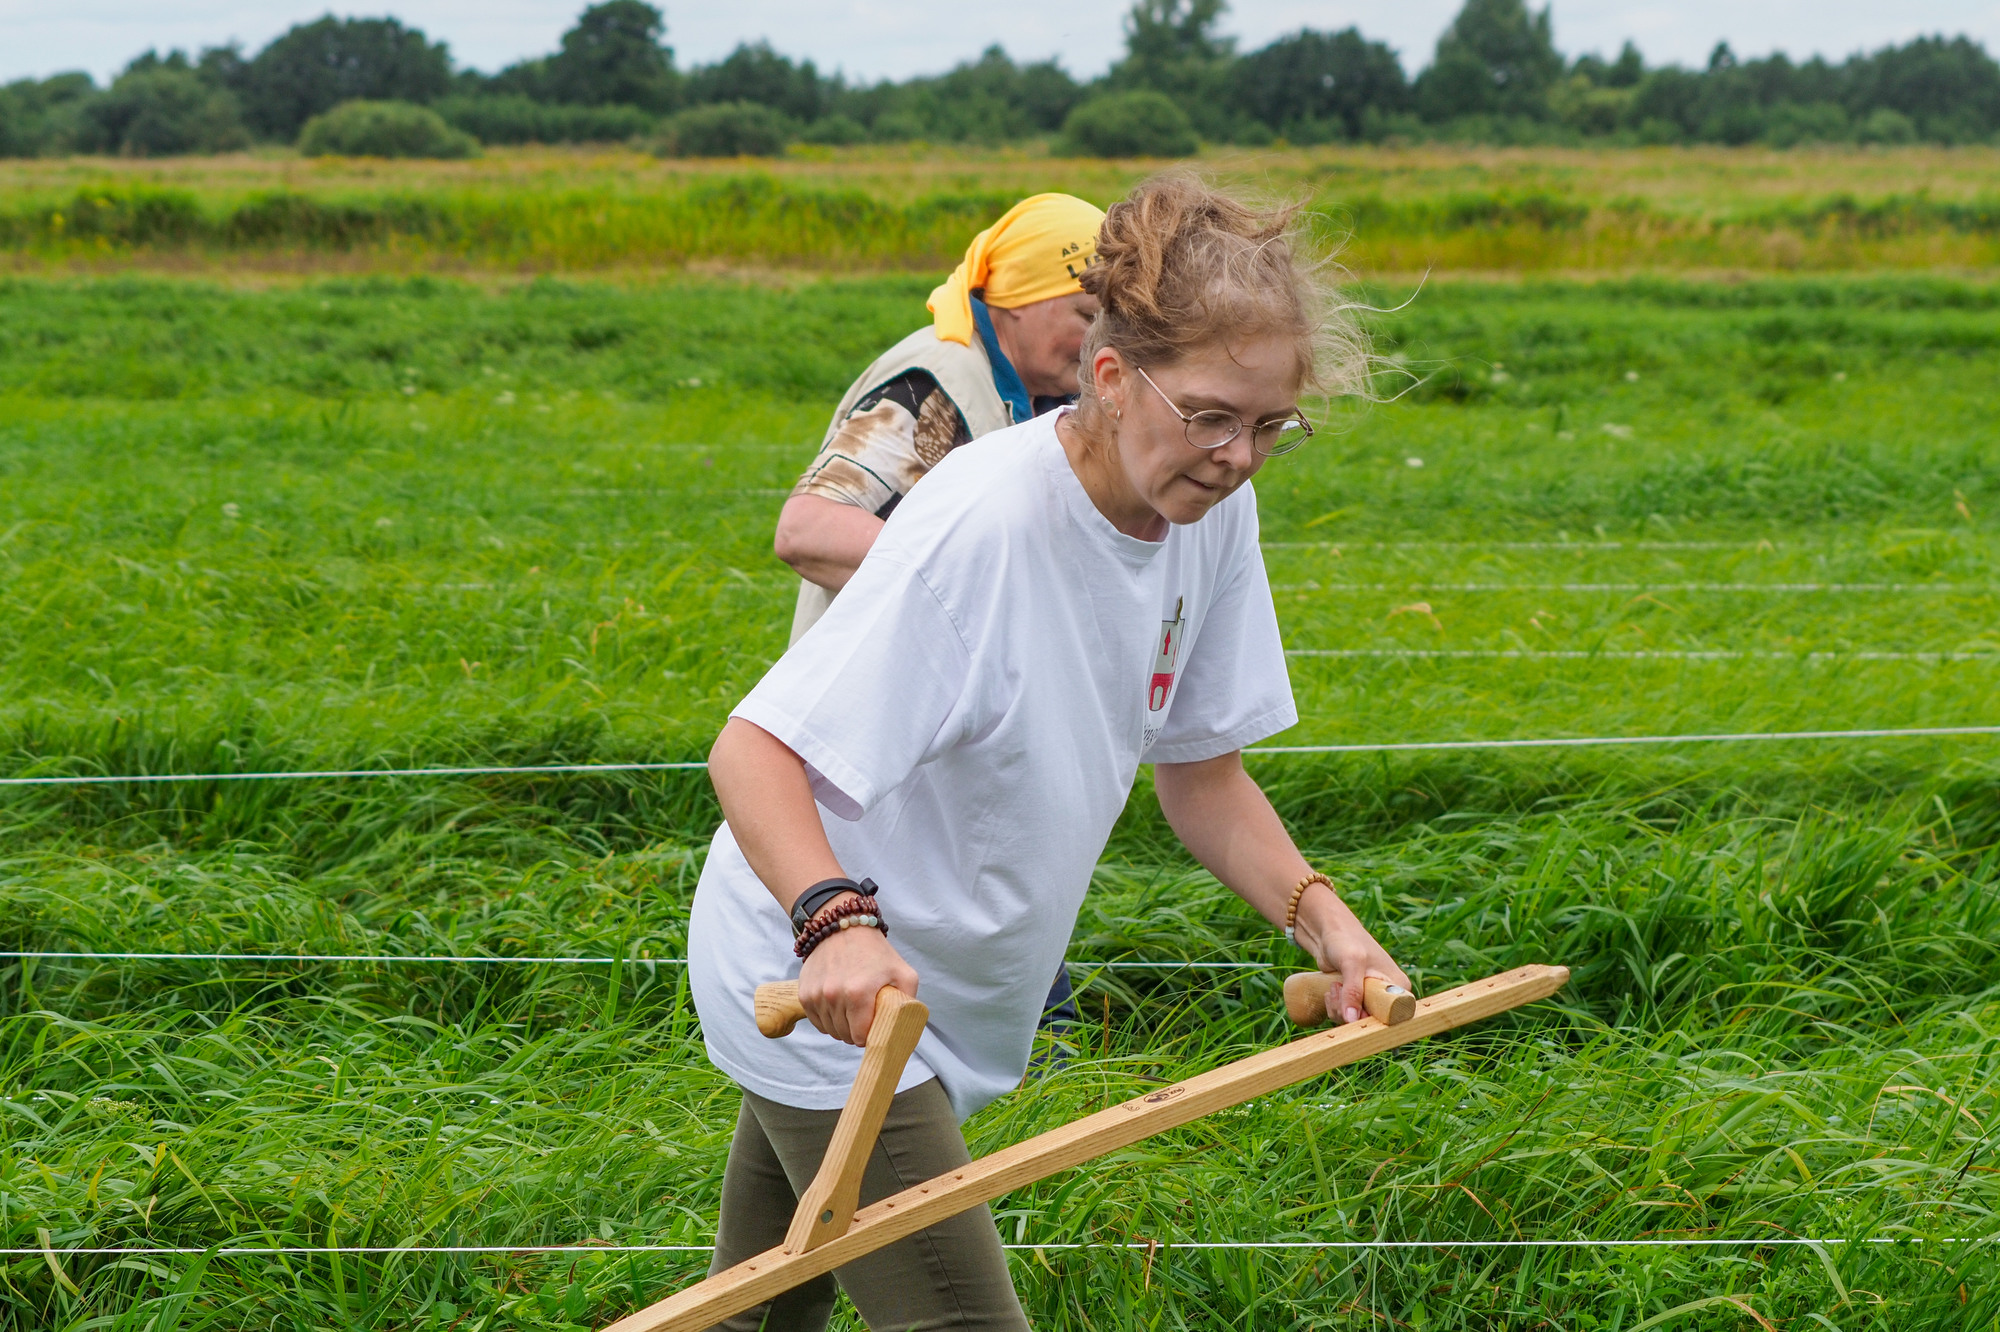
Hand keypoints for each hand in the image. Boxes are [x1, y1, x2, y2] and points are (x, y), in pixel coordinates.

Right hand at [797, 921, 918, 1046]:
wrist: (844, 927)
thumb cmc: (876, 952)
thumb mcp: (904, 973)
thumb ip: (910, 1002)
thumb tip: (905, 1027)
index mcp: (858, 993)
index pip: (860, 1037)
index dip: (870, 1036)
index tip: (874, 1027)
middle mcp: (834, 995)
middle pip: (845, 1036)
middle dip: (856, 1032)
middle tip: (865, 1017)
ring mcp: (816, 994)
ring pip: (830, 1030)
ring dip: (841, 1026)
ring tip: (852, 1009)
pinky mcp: (804, 993)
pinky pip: (817, 1021)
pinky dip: (827, 1019)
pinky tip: (838, 1006)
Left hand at [1294, 884, 1409, 1024]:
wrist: (1327, 931)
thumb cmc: (1346, 939)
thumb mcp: (1352, 963)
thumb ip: (1353, 992)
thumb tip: (1352, 1020)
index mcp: (1398, 987)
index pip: (1391, 1017)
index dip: (1371, 1019)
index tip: (1354, 1010)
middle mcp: (1387, 995)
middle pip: (1371, 1022)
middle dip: (1349, 1012)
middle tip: (1338, 990)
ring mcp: (1370, 998)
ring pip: (1355, 1021)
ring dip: (1339, 1008)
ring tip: (1335, 986)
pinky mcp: (1355, 999)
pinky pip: (1345, 1015)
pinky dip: (1335, 1007)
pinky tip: (1331, 990)